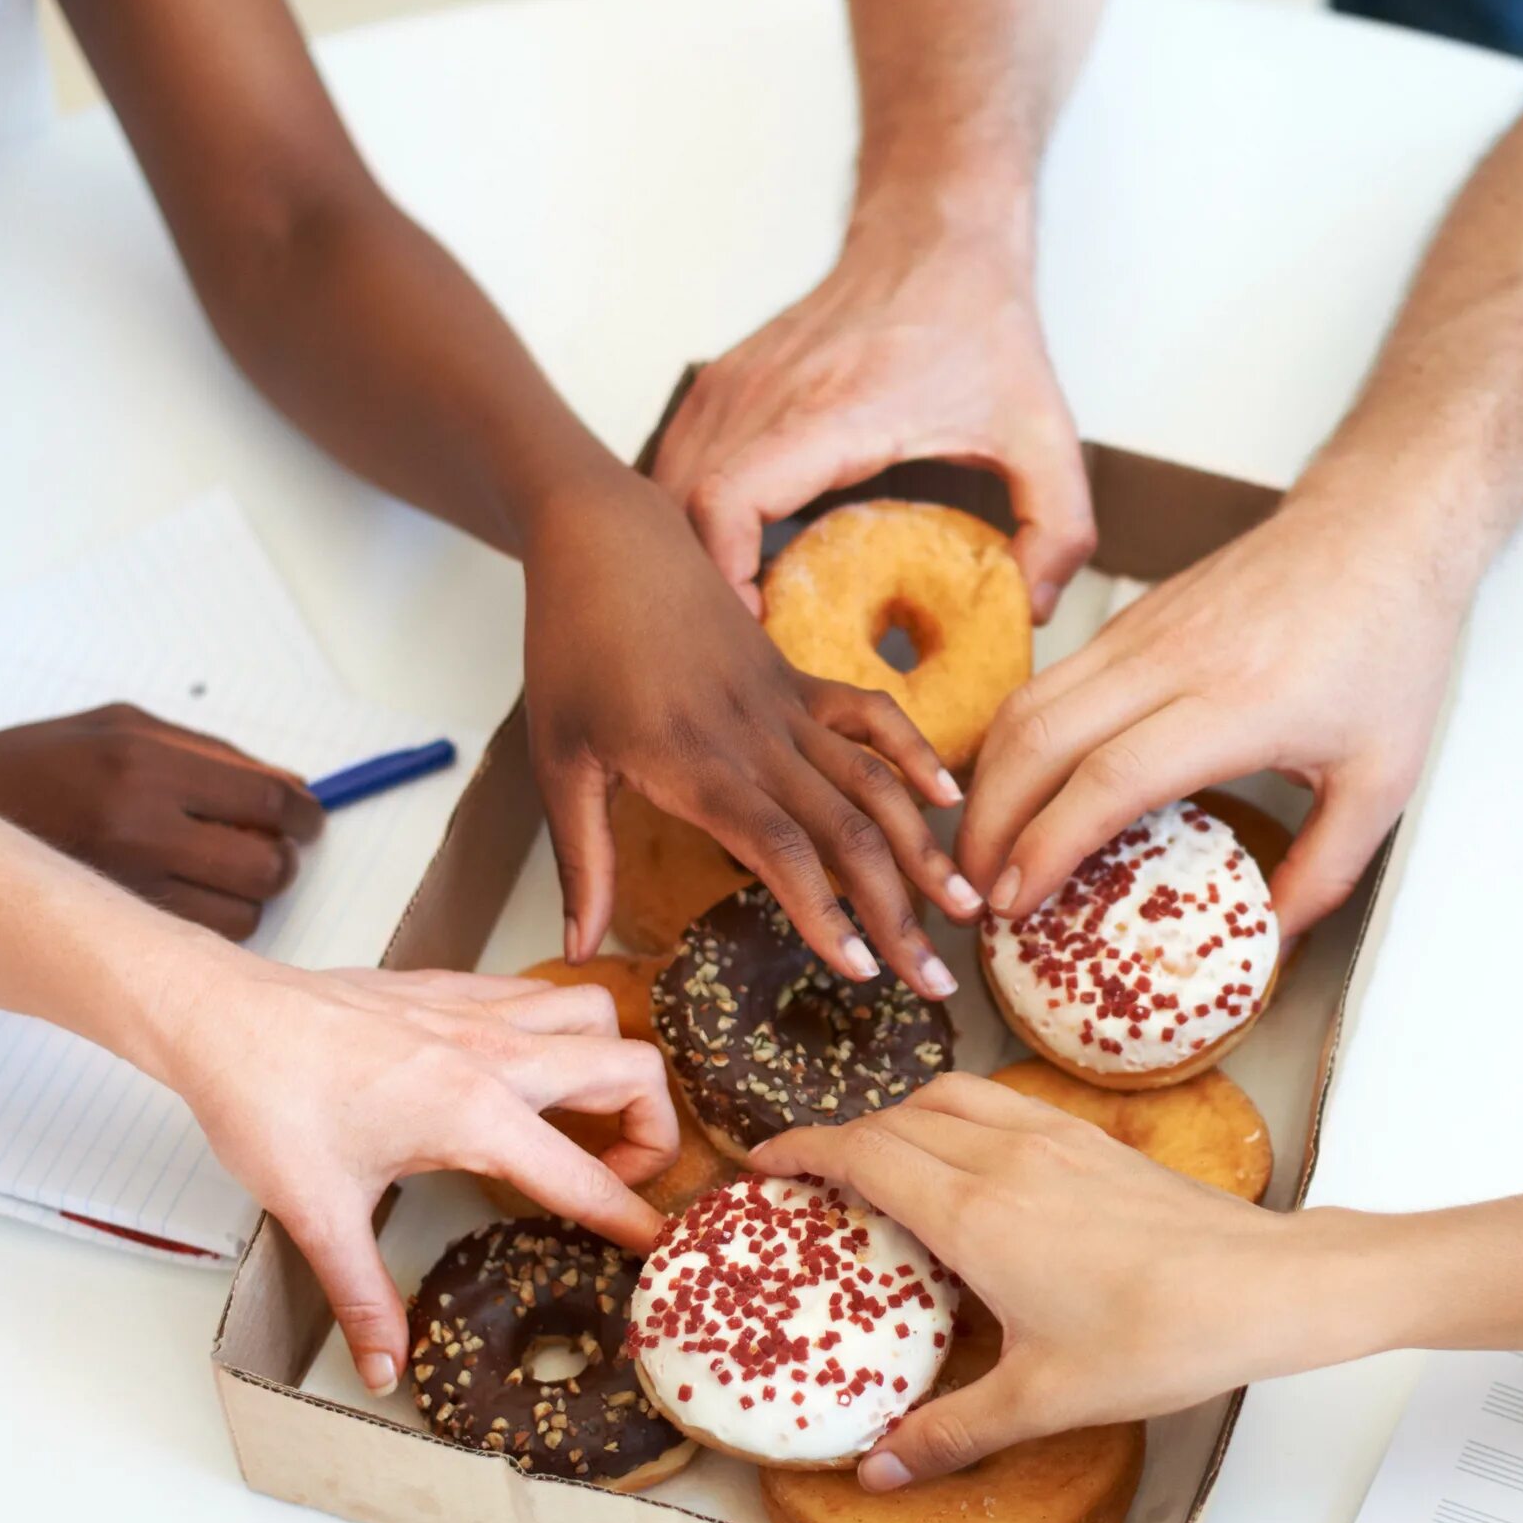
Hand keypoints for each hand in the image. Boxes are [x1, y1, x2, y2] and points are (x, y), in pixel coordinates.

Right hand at [0, 703, 321, 940]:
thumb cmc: (32, 766)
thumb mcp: (119, 726)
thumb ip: (209, 751)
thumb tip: (287, 783)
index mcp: (143, 762)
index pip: (265, 798)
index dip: (301, 815)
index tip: (307, 820)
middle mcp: (138, 825)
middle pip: (265, 864)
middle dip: (281, 857)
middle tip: (268, 847)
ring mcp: (126, 883)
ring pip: (243, 913)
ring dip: (248, 895)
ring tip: (218, 872)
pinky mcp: (115, 924)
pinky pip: (203, 938)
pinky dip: (214, 922)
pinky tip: (187, 896)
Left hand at [167, 958, 676, 1392]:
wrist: (219, 1015)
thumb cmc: (265, 1101)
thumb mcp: (318, 1213)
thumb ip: (364, 1296)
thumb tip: (383, 1367)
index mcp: (475, 1114)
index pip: (585, 1177)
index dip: (634, 1218)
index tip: (661, 1244)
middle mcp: (495, 1055)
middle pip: (633, 1070)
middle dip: (653, 1130)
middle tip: (617, 1176)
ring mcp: (477, 1011)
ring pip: (597, 1014)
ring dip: (613, 1063)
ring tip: (584, 1117)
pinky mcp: (452, 987)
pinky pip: (541, 993)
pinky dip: (560, 1028)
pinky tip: (523, 1069)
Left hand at [520, 471, 981, 994]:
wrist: (603, 539)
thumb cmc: (570, 651)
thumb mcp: (556, 762)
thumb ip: (580, 860)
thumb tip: (581, 950)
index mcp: (695, 763)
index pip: (781, 851)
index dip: (827, 913)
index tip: (862, 973)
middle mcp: (756, 737)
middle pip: (847, 831)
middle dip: (898, 911)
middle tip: (935, 983)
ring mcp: (787, 703)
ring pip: (874, 781)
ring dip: (925, 848)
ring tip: (967, 908)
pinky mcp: (798, 678)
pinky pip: (872, 716)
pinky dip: (916, 754)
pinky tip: (951, 802)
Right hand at [650, 221, 1095, 621]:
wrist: (937, 237)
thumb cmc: (983, 329)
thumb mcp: (1046, 433)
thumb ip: (1061, 526)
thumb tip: (1034, 608)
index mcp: (833, 412)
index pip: (726, 503)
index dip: (722, 582)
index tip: (758, 634)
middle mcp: (765, 395)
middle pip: (680, 510)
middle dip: (704, 589)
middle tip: (754, 652)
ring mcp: (733, 385)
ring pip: (667, 489)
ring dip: (691, 554)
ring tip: (742, 617)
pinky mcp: (723, 384)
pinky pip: (678, 464)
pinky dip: (689, 519)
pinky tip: (733, 562)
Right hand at [748, 1074, 1328, 1487]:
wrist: (1262, 1287)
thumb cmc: (1158, 1338)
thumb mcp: (1043, 1398)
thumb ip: (951, 1430)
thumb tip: (878, 1472)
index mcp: (975, 1210)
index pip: (864, 1154)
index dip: (803, 1151)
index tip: (764, 1162)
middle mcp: (1007, 1157)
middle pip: (898, 1119)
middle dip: (844, 1138)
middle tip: (814, 1177)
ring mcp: (1056, 1138)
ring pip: (953, 1096)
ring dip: (904, 1116)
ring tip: (887, 1161)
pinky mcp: (1096, 1141)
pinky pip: (1006, 1104)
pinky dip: (964, 1115)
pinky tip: (977, 1164)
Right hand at [959, 483, 1467, 933]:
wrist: (1379, 530)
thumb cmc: (1389, 648)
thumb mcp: (1383, 777)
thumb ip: (1326, 869)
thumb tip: (1270, 940)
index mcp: (1239, 704)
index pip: (1111, 777)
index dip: (1049, 845)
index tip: (1016, 903)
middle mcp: (1174, 660)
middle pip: (1040, 740)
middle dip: (989, 824)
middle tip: (975, 893)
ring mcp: (1143, 632)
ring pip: (1027, 704)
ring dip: (986, 781)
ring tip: (981, 850)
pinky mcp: (1131, 619)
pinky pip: (1048, 682)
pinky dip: (1013, 742)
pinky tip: (1018, 790)